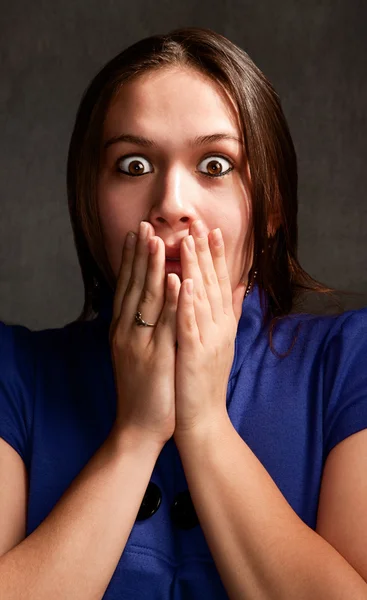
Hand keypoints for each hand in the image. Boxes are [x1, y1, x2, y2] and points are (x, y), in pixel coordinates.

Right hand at [109, 221, 179, 448]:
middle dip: (139, 254)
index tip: (137, 233)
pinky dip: (170, 300)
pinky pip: (164, 324)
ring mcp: (139, 343)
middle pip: (133, 285)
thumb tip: (155, 304)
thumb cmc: (144, 388)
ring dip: (152, 267)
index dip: (132, 259)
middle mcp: (126, 331)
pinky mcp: (155, 357)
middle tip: (144, 224)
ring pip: (146, 298)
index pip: (127, 286)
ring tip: (157, 240)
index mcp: (123, 329)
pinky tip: (176, 279)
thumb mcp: (140, 352)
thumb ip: (145, 327)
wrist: (138, 426)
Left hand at [173, 220, 245, 440]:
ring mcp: (208, 340)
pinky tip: (181, 281)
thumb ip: (230, 313)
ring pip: (202, 298)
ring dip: (196, 268)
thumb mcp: (220, 343)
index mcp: (222, 324)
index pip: (220, 283)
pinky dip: (186, 302)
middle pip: (213, 284)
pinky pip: (189, 324)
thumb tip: (240, 287)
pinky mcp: (195, 355)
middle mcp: (219, 328)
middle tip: (200, 223)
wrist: (202, 420)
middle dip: (206, 252)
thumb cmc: (205, 380)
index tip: (211, 230)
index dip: (216, 256)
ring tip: (188, 241)